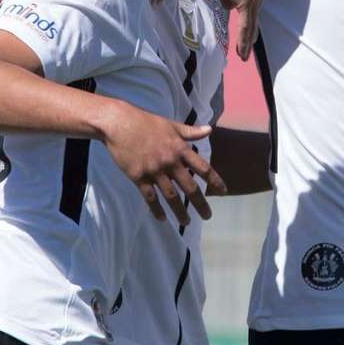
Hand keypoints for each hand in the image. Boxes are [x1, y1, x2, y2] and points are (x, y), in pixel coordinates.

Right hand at [99, 102, 227, 223]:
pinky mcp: (138, 176)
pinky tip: (162, 218)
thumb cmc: (147, 122)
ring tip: (186, 222)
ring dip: (179, 211)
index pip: (203, 168)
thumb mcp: (172, 125)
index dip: (214, 180)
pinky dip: (156, 209)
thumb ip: (191, 132)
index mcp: (180, 149)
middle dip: (200, 203)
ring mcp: (154, 170)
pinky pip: (149, 197)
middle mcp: (170, 162)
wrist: (120, 123)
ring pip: (170, 195)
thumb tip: (210, 129)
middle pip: (189, 186)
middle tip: (208, 216)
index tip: (223, 191)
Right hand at [212, 0, 266, 60]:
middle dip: (251, 34)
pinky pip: (246, 24)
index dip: (250, 20)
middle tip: (247, 48)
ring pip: (251, 24)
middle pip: (255, 16)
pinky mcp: (247, 0)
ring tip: (243, 55)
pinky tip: (242, 51)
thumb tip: (228, 5)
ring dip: (247, 42)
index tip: (248, 31)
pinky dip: (244, 39)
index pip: (254, 6)